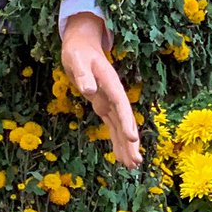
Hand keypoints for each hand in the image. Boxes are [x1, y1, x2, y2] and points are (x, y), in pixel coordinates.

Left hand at [61, 12, 142, 169]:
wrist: (81, 45)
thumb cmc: (78, 51)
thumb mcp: (76, 59)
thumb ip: (82, 74)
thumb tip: (88, 90)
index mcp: (110, 82)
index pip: (120, 104)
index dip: (126, 120)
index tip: (132, 137)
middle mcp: (114, 94)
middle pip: (125, 119)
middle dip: (131, 141)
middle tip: (136, 162)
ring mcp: (110, 101)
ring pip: (121, 126)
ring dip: (126, 145)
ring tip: (132, 166)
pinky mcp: (103, 105)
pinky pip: (112, 125)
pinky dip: (117, 140)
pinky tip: (121, 157)